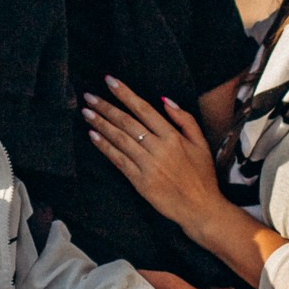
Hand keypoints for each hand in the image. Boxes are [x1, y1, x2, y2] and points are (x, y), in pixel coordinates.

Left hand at [83, 77, 227, 232]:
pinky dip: (104, 147)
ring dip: (101, 124)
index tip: (109, 81)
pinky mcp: (140, 181)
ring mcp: (148, 165)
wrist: (201, 208)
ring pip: (120, 139)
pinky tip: (93, 136)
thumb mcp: (200, 143)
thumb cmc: (202, 175)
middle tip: (89, 96)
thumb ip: (184, 119)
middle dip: (106, 107)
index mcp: (173, 136)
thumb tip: (164, 99)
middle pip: (127, 122)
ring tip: (87, 113)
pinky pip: (118, 160)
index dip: (124, 94)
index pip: (144, 109)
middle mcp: (159, 148)